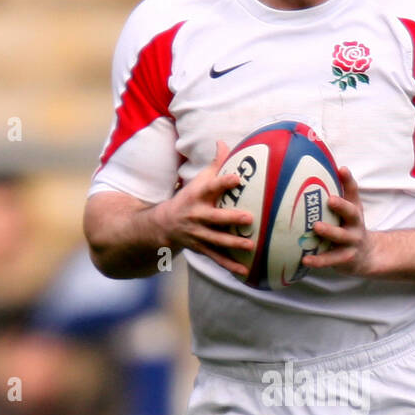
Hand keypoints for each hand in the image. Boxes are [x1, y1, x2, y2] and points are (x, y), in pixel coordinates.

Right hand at [157, 141, 253, 276]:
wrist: (164, 225)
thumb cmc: (190, 198)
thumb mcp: (198, 181)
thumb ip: (214, 164)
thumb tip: (223, 142)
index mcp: (198, 196)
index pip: (211, 186)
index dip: (223, 182)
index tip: (237, 178)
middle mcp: (197, 215)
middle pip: (214, 217)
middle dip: (230, 218)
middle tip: (249, 217)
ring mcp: (198, 234)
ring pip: (216, 240)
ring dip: (233, 244)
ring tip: (250, 246)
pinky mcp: (202, 248)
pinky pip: (217, 258)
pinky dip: (230, 266)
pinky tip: (244, 272)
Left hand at [302, 166, 374, 275]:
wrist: (368, 256)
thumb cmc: (350, 228)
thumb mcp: (349, 211)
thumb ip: (339, 195)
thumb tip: (324, 170)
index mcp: (354, 211)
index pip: (353, 193)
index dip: (348, 181)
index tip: (342, 169)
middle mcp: (356, 225)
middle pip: (352, 213)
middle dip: (342, 206)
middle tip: (331, 199)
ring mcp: (352, 242)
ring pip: (341, 237)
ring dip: (330, 231)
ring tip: (316, 227)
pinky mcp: (345, 259)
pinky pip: (331, 260)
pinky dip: (318, 260)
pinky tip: (305, 259)